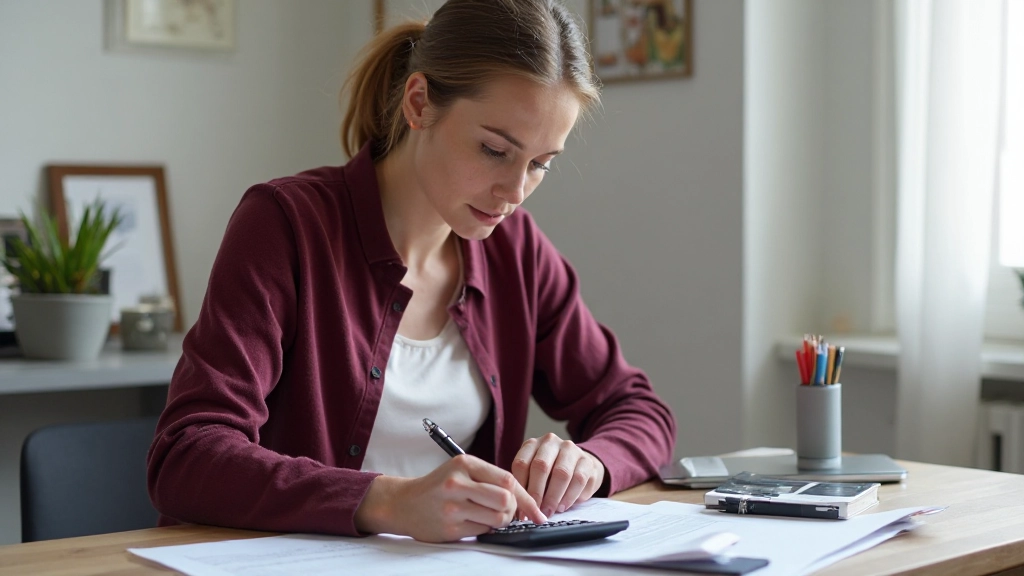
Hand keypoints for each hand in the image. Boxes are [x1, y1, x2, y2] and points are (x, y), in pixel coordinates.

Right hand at [354, 455, 545, 542]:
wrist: (404, 503)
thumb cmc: (439, 486)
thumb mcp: (462, 470)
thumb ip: (490, 478)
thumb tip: (525, 499)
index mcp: (464, 463)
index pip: (507, 479)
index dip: (526, 496)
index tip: (536, 510)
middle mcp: (457, 483)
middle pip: (506, 500)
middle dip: (513, 509)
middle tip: (507, 511)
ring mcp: (452, 507)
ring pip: (497, 518)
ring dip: (500, 521)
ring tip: (489, 516)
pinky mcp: (450, 528)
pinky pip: (482, 531)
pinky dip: (484, 529)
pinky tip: (473, 522)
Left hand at [511, 433, 605, 517]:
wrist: (580, 466)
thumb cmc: (551, 475)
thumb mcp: (534, 475)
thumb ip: (526, 486)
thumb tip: (520, 511)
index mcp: (533, 444)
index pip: (521, 464)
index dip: (520, 489)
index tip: (520, 508)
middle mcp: (551, 442)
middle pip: (541, 466)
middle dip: (537, 493)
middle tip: (535, 512)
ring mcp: (572, 450)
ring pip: (562, 473)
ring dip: (553, 497)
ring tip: (548, 512)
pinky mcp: (587, 461)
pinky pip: (579, 480)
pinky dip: (569, 497)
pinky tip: (563, 507)